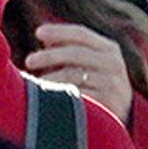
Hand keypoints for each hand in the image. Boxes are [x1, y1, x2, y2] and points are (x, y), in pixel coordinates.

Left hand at [23, 18, 137, 123]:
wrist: (117, 117)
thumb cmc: (92, 83)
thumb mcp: (84, 63)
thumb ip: (66, 48)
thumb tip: (44, 36)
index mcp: (108, 49)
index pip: (81, 34)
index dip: (59, 31)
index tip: (38, 32)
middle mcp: (113, 64)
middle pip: (75, 53)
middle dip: (49, 56)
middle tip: (29, 61)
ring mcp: (113, 84)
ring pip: (73, 75)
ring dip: (50, 78)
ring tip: (36, 83)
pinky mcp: (109, 104)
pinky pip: (78, 95)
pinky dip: (61, 94)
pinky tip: (49, 97)